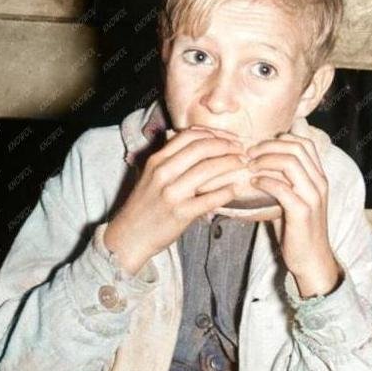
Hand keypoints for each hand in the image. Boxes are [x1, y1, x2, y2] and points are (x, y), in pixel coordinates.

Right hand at [103, 128, 247, 275]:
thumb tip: (200, 143)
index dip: (214, 133)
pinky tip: (236, 188)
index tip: (229, 138)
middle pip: (201, 148)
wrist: (129, 237)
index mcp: (157, 160)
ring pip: (208, 169)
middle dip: (226, 145)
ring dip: (230, 163)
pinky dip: (227, 191)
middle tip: (241, 150)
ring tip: (242, 164)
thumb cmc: (144, 205)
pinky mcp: (181, 213)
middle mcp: (163, 173)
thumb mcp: (151, 175)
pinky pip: (210, 198)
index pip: (189, 136)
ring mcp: (172, 193)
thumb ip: (171, 159)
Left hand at [246, 133, 342, 297]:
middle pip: (296, 148)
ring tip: (249, 167)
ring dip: (265, 161)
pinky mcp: (302, 212)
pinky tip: (253, 183)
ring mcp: (312, 196)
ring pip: (290, 163)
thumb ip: (284, 181)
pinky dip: (265, 181)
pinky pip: (282, 187)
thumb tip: (259, 165)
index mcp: (319, 177)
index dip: (280, 139)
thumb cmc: (298, 230)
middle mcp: (319, 183)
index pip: (304, 143)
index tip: (259, 147)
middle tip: (249, 154)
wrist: (312, 259)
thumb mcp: (294, 199)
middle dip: (268, 146)